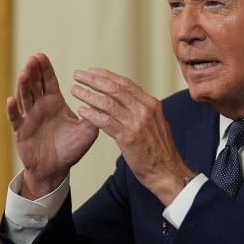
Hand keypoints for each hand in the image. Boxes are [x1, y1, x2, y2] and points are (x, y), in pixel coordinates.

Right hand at [7, 53, 98, 198]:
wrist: (56, 169)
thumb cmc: (71, 148)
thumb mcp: (88, 131)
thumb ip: (95, 116)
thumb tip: (104, 101)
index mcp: (55, 103)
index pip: (49, 81)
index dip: (45, 69)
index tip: (41, 55)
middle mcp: (40, 107)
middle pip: (34, 84)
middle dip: (33, 71)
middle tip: (33, 58)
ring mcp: (28, 118)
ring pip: (24, 97)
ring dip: (23, 85)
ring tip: (24, 72)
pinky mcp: (21, 131)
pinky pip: (15, 119)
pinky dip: (12, 110)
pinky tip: (11, 100)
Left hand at [71, 68, 194, 204]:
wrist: (168, 172)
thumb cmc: (159, 151)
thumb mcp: (155, 123)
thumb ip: (142, 110)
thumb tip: (128, 98)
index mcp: (151, 104)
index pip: (126, 83)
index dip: (106, 75)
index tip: (92, 71)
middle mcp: (145, 110)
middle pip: (115, 88)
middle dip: (94, 80)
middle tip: (78, 75)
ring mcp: (137, 123)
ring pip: (107, 103)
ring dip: (88, 95)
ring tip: (75, 90)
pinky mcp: (128, 138)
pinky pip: (105, 122)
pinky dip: (92, 114)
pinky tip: (81, 111)